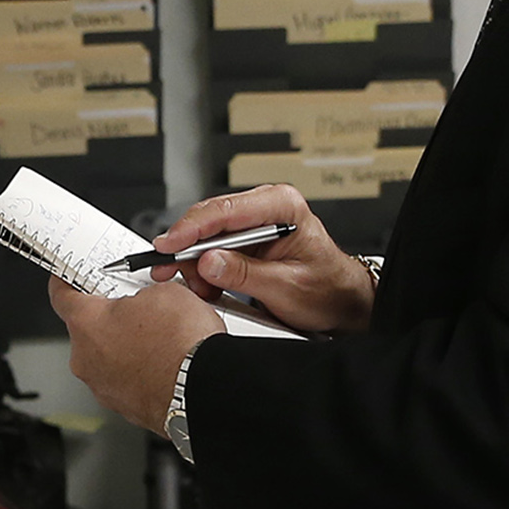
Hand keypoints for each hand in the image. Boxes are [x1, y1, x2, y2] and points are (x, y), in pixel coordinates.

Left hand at [52, 275, 221, 435]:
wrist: (204, 388)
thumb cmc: (182, 344)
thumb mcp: (164, 291)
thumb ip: (141, 293)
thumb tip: (147, 299)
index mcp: (86, 323)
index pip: (60, 295)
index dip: (66, 282)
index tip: (70, 279)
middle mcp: (86, 359)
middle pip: (89, 330)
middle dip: (112, 319)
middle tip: (139, 311)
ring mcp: (103, 387)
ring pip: (107, 358)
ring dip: (127, 347)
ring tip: (160, 340)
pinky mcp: (124, 407)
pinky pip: (126, 381)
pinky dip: (140, 371)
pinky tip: (165, 363)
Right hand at [148, 185, 376, 335]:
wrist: (341, 302)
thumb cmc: (327, 290)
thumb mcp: (285, 287)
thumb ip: (245, 274)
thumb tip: (208, 262)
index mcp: (283, 206)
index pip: (227, 211)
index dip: (192, 228)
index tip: (169, 245)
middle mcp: (267, 207)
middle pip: (210, 219)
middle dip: (186, 248)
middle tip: (166, 269)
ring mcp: (255, 222)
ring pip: (207, 234)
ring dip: (195, 262)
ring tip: (198, 288)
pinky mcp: (247, 239)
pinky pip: (214, 247)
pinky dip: (204, 268)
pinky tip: (207, 286)